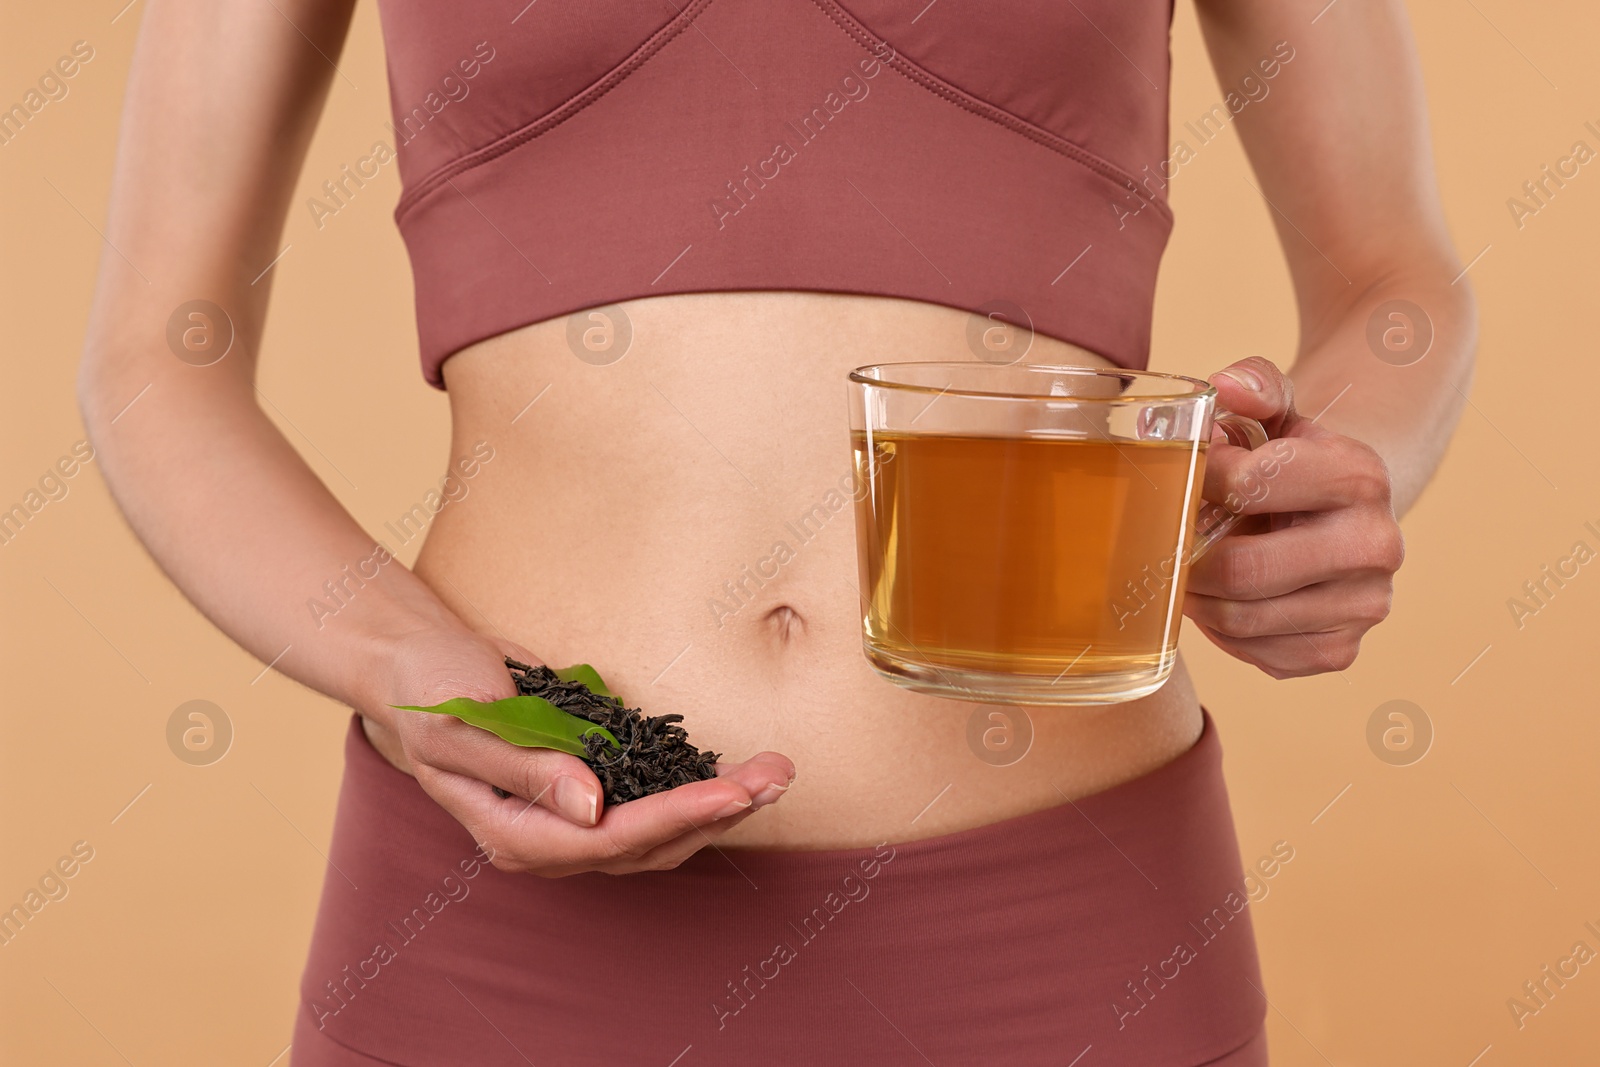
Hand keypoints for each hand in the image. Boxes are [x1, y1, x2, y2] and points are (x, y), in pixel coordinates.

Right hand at [354, 626, 794, 875]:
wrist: (421, 664)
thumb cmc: (432, 693)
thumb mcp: (465, 726)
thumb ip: (526, 769)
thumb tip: (591, 807)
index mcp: (515, 834)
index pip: (610, 839)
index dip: (676, 817)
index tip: (731, 792)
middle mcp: (551, 836)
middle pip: (650, 843)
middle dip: (718, 812)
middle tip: (777, 774)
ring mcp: (575, 814)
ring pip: (662, 830)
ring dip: (721, 804)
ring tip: (776, 772)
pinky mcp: (594, 784)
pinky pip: (656, 801)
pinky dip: (699, 787)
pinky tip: (738, 770)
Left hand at [1184, 356, 1404, 678]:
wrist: (1342, 514)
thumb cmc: (1291, 459)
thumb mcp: (1278, 410)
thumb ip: (1254, 385)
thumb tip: (1225, 388)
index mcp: (1359, 475)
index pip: (1248, 484)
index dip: (1197, 480)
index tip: (1186, 477)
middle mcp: (1375, 545)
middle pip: (1240, 569)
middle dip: (1186, 558)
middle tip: (1166, 543)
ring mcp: (1364, 606)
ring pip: (1239, 619)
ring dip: (1197, 597)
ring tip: (1189, 569)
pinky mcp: (1341, 651)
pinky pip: (1255, 654)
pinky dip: (1223, 631)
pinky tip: (1224, 598)